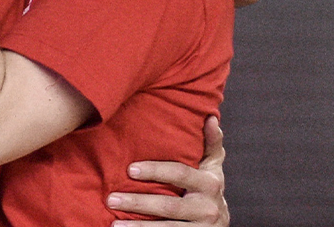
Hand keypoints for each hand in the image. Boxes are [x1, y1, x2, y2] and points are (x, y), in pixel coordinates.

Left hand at [108, 115, 226, 226]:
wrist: (221, 224)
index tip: (130, 169)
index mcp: (211, 182)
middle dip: (138, 202)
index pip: (180, 174)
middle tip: (111, 198)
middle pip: (169, 205)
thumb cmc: (208, 187)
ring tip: (114, 224)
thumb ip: (211, 144)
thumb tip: (210, 118)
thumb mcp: (213, 166)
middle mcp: (209, 207)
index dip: (155, 171)